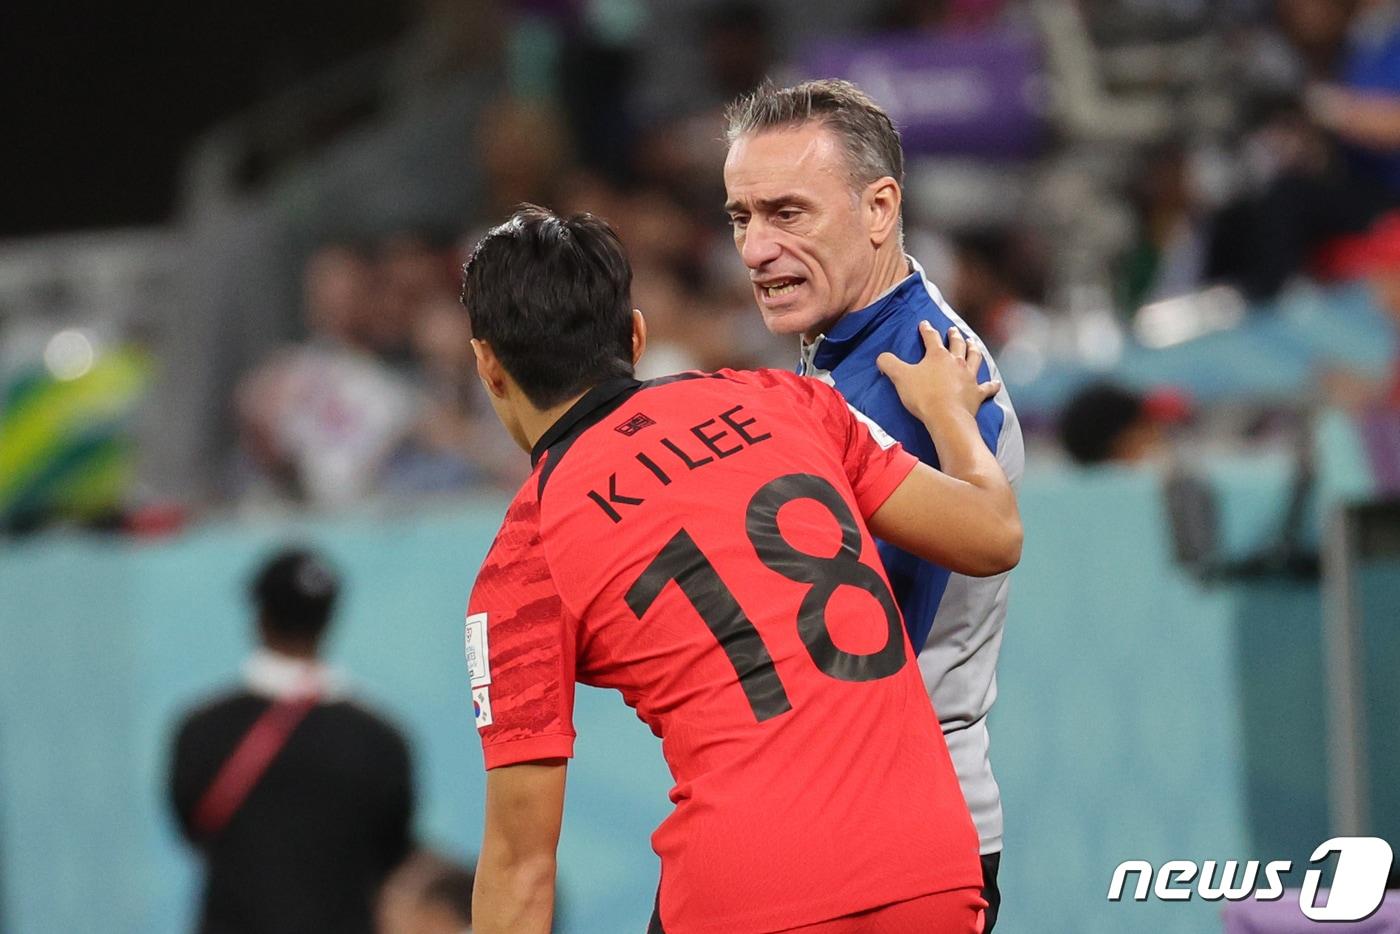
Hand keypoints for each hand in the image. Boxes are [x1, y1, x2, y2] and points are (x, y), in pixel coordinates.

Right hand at [876, 322, 1000, 423]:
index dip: (927, 329)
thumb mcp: (900, 377)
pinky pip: (987, 387)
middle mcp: (956, 361)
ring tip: (973, 343)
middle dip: (954, 335)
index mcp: (937, 355)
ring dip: (974, 349)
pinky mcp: (977, 393)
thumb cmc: (923, 396)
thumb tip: (881, 357)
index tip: (925, 324)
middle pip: (957, 344)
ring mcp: (969, 376)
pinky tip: (995, 383)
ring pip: (974, 357)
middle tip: (953, 330)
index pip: (931, 337)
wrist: (946, 417)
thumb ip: (889, 364)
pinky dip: (991, 384)